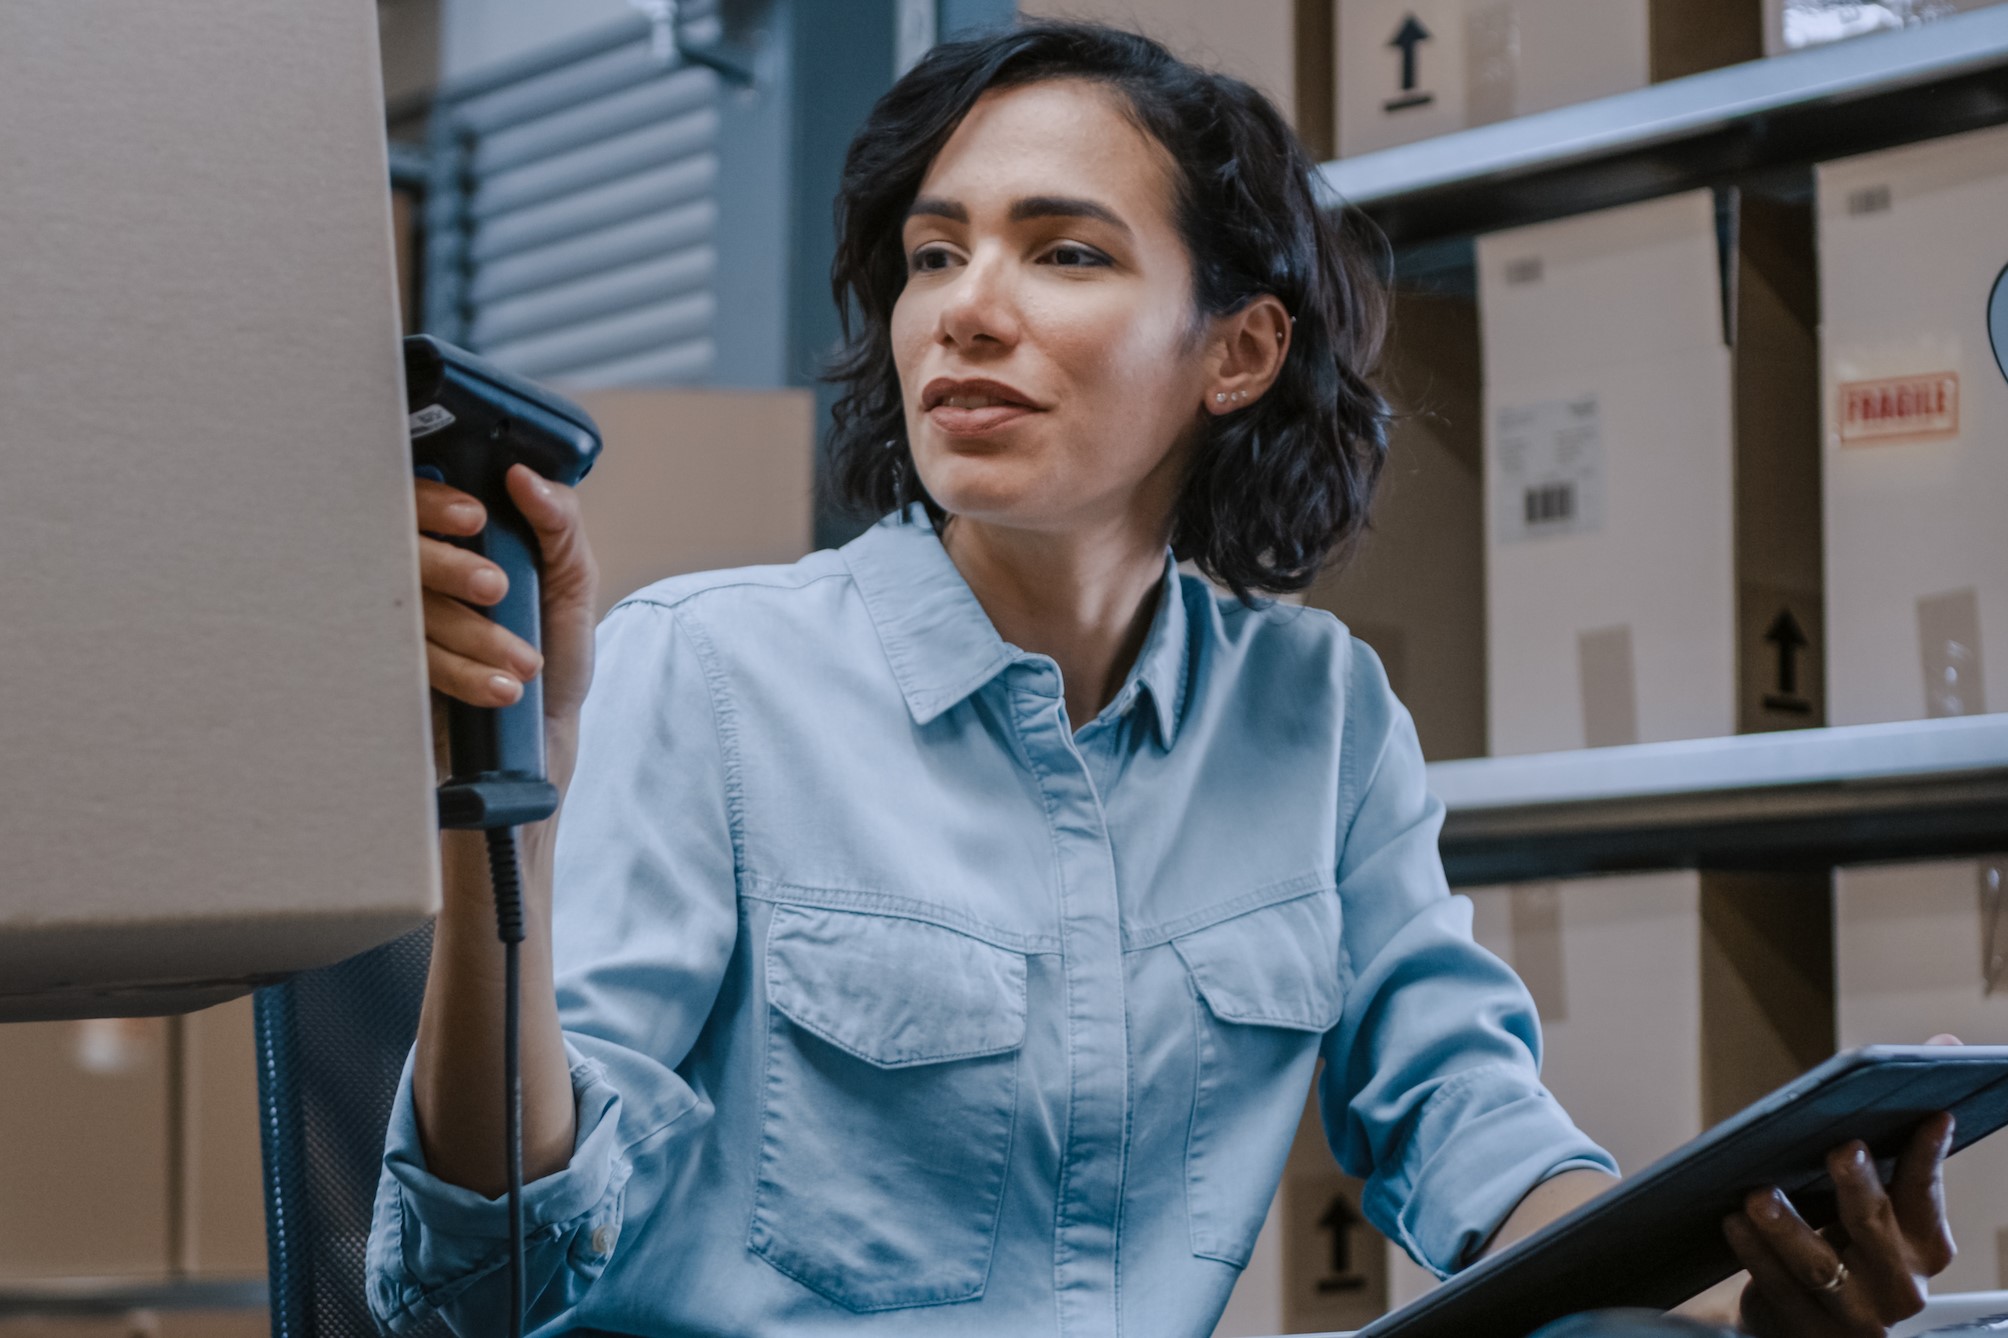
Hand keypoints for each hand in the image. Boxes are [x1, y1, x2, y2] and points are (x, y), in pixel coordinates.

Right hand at [415, 461, 599, 739]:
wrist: (544, 733)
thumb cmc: (554, 648)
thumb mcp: (572, 580)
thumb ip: (558, 523)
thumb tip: (525, 475)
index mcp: (457, 543)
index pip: (421, 503)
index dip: (435, 503)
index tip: (473, 517)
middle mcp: (422, 578)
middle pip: (405, 553)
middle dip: (451, 567)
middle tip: (496, 588)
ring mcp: (404, 626)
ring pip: (416, 613)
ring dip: (475, 635)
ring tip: (527, 662)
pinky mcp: (398, 673)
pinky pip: (416, 664)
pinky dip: (465, 675)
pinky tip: (503, 689)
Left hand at [1723, 1096, 1957, 1335]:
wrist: (1801, 1316)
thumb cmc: (1838, 1246)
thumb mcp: (1865, 1216)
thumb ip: (1872, 1174)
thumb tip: (1862, 1098)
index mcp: (1924, 1247)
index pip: (1924, 1195)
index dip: (1927, 1158)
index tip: (1927, 1120)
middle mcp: (1900, 1286)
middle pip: (1875, 1227)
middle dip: (1859, 1187)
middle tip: (1841, 1151)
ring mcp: (1856, 1316)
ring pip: (1821, 1267)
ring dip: (1789, 1229)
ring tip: (1759, 1196)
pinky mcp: (1810, 1331)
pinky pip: (1779, 1288)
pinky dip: (1755, 1253)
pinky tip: (1733, 1222)